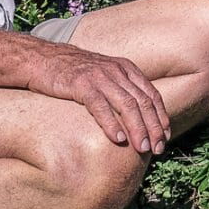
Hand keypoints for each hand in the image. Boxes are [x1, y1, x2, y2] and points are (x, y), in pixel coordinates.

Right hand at [28, 43, 170, 154]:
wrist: (42, 59)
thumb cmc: (74, 73)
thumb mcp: (104, 75)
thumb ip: (121, 89)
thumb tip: (136, 117)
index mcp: (126, 68)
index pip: (152, 94)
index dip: (161, 117)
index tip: (166, 136)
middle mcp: (117, 71)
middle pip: (143, 102)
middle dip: (153, 127)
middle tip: (158, 148)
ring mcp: (100, 77)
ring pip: (127, 105)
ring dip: (137, 129)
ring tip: (142, 148)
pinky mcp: (81, 84)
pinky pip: (100, 106)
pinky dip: (111, 123)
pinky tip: (118, 139)